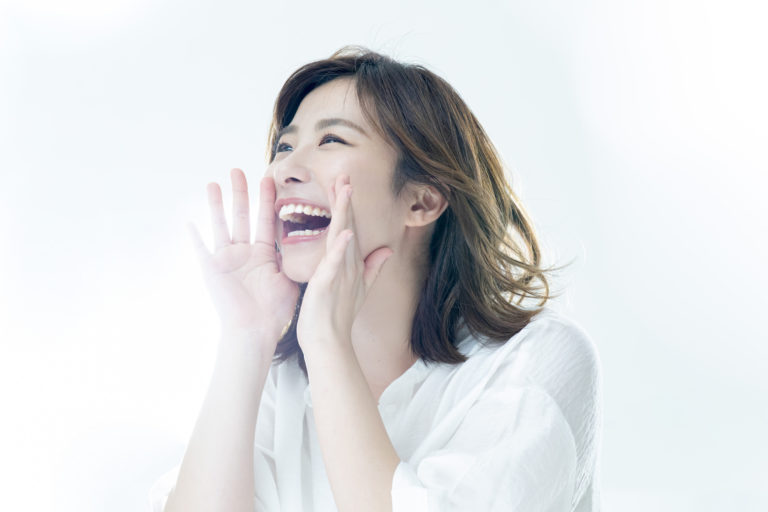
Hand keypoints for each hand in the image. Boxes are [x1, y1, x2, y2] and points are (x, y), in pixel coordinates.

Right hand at [187, 168, 298, 346]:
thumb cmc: (275, 310)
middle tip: (239, 170)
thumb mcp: (290, 279)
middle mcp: (243, 252)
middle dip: (241, 193)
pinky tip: (190, 222)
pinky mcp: (212, 270)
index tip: (268, 178)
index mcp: (263, 253)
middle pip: (242, 216)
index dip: (266, 199)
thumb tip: (320, 246)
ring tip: (215, 183)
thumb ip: (298, 260)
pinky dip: (196, 237)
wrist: (255, 331)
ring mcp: (226, 259)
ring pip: (221, 225)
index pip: (265, 219)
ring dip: (217, 205)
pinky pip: (201, 250)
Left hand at [296, 174, 392, 352]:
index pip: (348, 228)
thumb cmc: (337, 317)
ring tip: (345, 191)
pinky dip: (340, 248)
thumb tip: (387, 250)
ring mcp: (339, 273)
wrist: (329, 343)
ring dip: (344, 214)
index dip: (346, 205)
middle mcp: (346, 265)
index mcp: (348, 263)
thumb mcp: (358, 288)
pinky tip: (344, 232)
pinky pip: (335, 263)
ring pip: (341, 238)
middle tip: (345, 174)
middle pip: (346, 226)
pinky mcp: (329, 284)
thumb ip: (372, 268)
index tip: (344, 181)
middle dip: (345, 200)